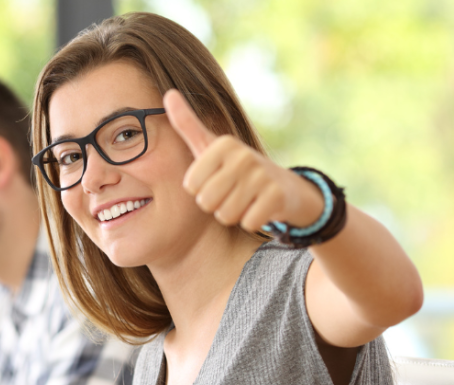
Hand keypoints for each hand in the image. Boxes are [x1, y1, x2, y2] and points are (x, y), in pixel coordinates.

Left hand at [164, 89, 323, 231]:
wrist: (284, 187)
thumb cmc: (237, 169)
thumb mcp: (210, 146)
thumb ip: (187, 124)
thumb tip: (168, 92)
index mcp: (223, 144)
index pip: (191, 186)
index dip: (201, 190)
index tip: (217, 179)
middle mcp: (243, 155)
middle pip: (206, 202)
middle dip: (216, 204)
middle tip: (232, 192)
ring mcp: (262, 175)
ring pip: (226, 215)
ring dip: (234, 214)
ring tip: (245, 199)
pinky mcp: (277, 196)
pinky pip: (248, 222)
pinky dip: (252, 220)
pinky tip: (260, 207)